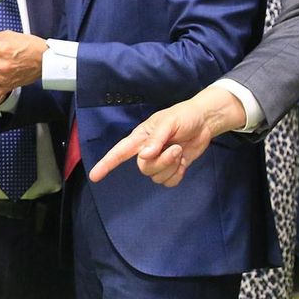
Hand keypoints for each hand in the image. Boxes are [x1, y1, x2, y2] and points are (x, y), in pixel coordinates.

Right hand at [89, 87, 247, 186]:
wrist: (204, 121)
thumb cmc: (183, 116)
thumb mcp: (169, 122)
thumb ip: (156, 139)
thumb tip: (145, 155)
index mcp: (140, 138)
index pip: (119, 152)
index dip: (106, 164)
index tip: (94, 176)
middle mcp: (146, 152)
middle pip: (144, 168)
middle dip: (161, 162)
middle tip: (175, 149)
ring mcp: (160, 162)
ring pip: (156, 177)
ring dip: (171, 166)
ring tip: (180, 151)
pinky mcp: (172, 169)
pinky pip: (169, 182)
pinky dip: (177, 175)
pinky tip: (183, 163)